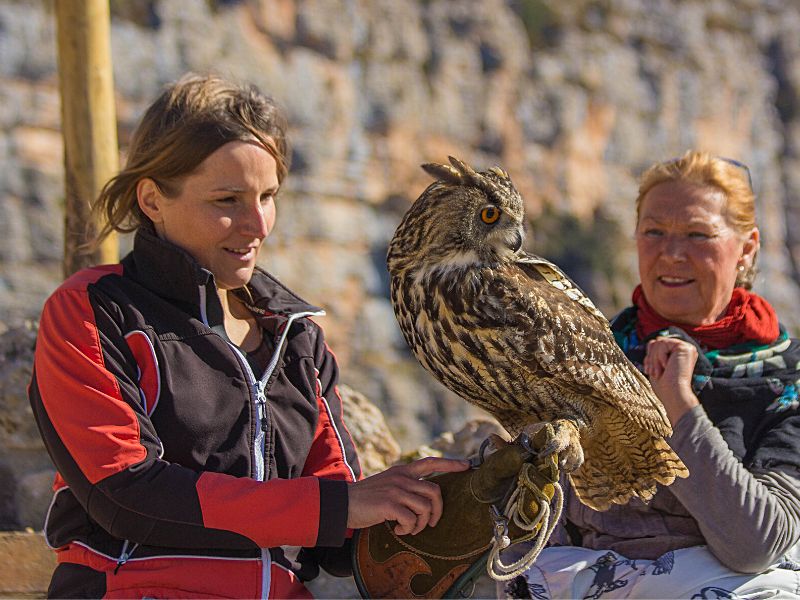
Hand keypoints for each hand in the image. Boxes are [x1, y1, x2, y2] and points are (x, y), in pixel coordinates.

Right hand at [347, 457, 469, 535]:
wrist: (342, 504)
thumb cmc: (367, 499)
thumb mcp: (388, 483)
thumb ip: (405, 485)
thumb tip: (426, 498)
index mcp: (402, 471)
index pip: (431, 462)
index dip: (451, 463)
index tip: (467, 466)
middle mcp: (401, 477)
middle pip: (435, 491)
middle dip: (437, 511)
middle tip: (431, 523)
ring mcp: (396, 489)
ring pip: (425, 507)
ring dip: (421, 524)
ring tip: (409, 528)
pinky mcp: (389, 504)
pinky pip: (411, 519)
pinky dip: (408, 529)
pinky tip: (398, 529)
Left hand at [644, 336, 700, 426]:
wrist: (673, 395)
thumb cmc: (664, 386)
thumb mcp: (657, 365)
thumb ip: (657, 353)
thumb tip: (652, 342)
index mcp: (679, 354)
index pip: (657, 345)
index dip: (649, 357)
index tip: (649, 371)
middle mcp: (685, 349)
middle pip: (656, 342)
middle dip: (651, 358)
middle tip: (654, 373)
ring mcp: (686, 347)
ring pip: (658, 342)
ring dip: (654, 359)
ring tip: (659, 372)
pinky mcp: (685, 347)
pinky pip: (662, 343)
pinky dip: (659, 357)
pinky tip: (667, 367)